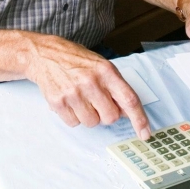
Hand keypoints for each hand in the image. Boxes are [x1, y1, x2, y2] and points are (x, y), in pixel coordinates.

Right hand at [23, 34, 149, 137]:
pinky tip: (70, 101)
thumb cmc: (76, 60)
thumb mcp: (101, 66)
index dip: (139, 119)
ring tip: (81, 99)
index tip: (145, 133)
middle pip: (110, 117)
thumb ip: (115, 87)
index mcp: (106, 71)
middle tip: (97, 102)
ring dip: (89, 116)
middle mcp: (91, 82)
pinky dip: (74, 117)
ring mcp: (73, 93)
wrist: (44, 55)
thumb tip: (127, 113)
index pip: (129, 99)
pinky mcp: (58, 102)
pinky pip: (74, 124)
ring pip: (92, 123)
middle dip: (107, 114)